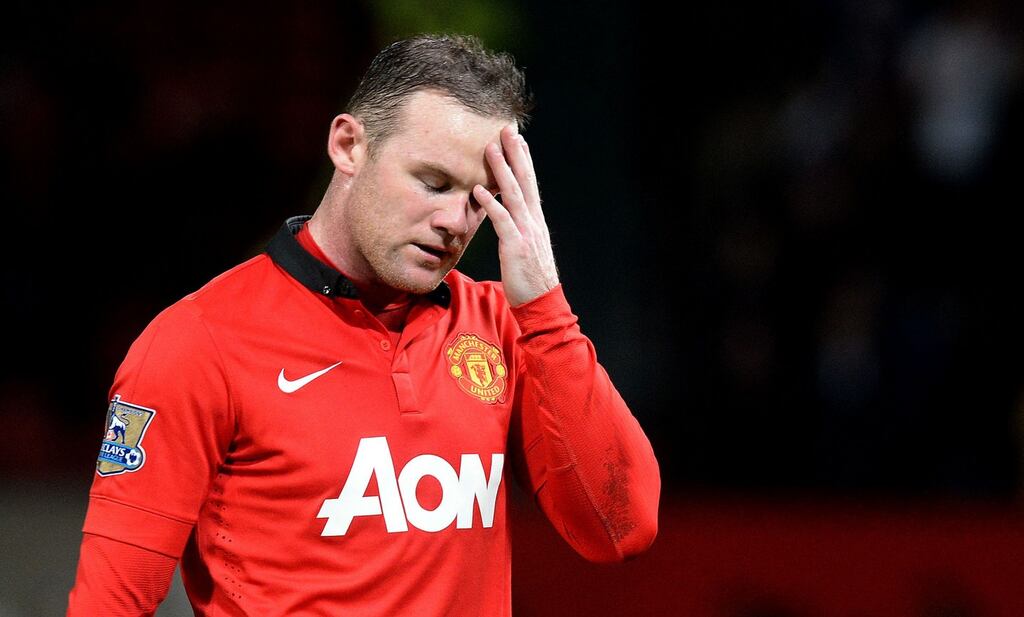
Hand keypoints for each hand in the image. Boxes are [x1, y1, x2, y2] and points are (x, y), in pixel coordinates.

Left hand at [473, 125, 558, 306]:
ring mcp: (526, 233)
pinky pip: (502, 221)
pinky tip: (479, 190)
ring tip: (491, 150)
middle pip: (524, 181)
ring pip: (514, 195)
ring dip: (502, 171)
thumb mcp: (527, 247)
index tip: (517, 139)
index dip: (524, 160)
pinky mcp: (516, 246)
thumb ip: (520, 228)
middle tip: (507, 130)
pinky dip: (491, 204)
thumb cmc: (530, 278)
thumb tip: (511, 216)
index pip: (530, 184)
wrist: (541, 303)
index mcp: (536, 221)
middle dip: (516, 154)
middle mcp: (534, 221)